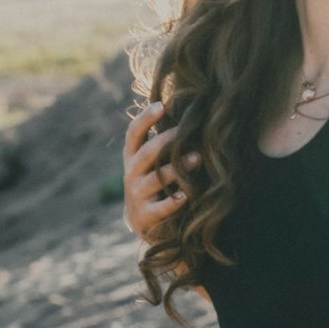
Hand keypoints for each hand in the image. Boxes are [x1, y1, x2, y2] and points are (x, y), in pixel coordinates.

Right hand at [122, 100, 200, 239]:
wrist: (144, 221)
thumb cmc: (154, 182)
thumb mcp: (151, 162)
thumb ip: (161, 142)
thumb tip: (187, 112)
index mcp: (132, 156)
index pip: (133, 134)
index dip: (145, 119)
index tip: (161, 105)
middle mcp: (131, 174)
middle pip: (146, 154)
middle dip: (166, 141)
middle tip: (187, 131)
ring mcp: (136, 195)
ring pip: (155, 179)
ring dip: (176, 168)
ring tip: (197, 158)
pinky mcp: (145, 215)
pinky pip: (160, 207)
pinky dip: (173, 202)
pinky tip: (186, 195)